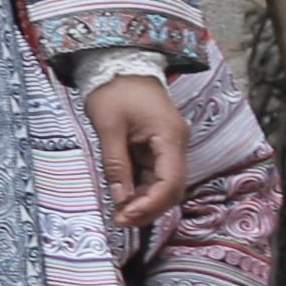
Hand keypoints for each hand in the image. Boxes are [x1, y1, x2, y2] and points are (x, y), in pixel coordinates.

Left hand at [85, 73, 189, 230]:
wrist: (122, 65)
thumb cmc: (115, 90)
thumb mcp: (108, 127)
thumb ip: (115, 164)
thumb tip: (120, 199)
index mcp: (169, 136)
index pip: (171, 181)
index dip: (151, 204)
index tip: (125, 216)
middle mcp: (177, 143)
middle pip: (173, 188)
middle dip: (149, 208)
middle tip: (120, 221)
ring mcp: (170, 146)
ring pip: (166, 185)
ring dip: (146, 202)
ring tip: (120, 214)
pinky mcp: (160, 148)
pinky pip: (156, 175)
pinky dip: (143, 190)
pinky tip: (125, 200)